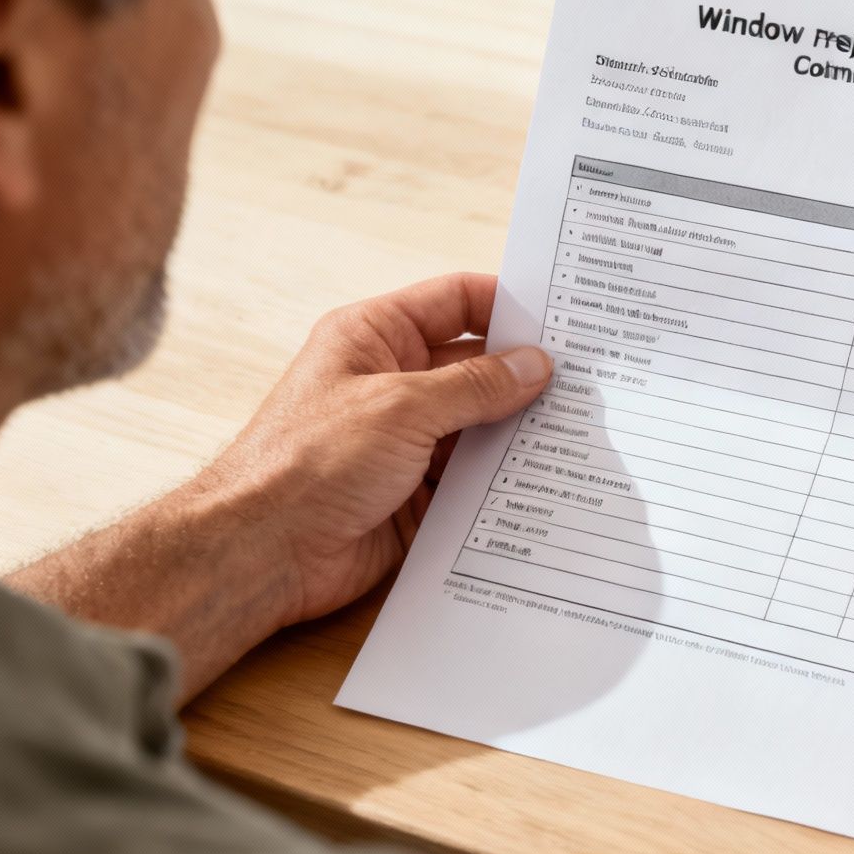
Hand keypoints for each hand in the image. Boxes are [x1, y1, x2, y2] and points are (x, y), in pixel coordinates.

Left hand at [200, 273, 550, 630]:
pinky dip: (504, 480)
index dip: (508, 305)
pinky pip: (472, 479)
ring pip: (480, 425)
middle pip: (476, 366)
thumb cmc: (308, 461)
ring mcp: (405, 440)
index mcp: (374, 336)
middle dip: (526, 375)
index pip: (455, 302)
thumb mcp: (402, 406)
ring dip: (519, 431)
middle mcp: (392, 383)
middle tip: (590, 381)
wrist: (263, 551)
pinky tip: (547, 480)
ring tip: (582, 430)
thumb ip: (475, 385)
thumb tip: (534, 366)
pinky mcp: (415, 493)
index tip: (564, 319)